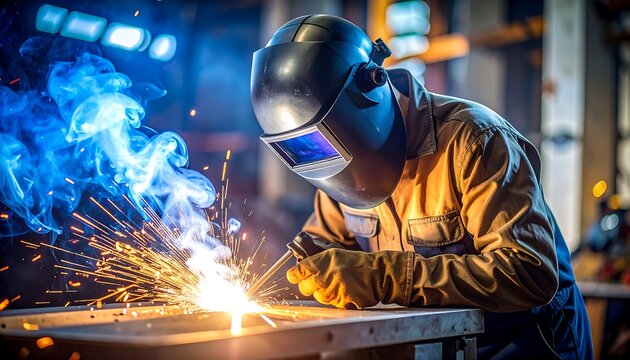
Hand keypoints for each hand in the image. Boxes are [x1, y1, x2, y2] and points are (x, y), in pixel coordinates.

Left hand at [286, 248, 412, 308]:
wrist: (377, 273)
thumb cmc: (356, 263)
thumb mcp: (334, 254)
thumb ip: (316, 262)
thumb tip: (300, 270)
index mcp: (321, 262)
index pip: (296, 272)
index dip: (294, 275)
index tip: (294, 277)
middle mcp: (324, 276)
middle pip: (304, 288)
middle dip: (309, 286)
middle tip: (319, 282)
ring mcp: (332, 291)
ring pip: (318, 297)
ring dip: (324, 293)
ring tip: (337, 285)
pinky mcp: (340, 302)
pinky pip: (332, 304)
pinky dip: (337, 300)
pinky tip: (345, 291)